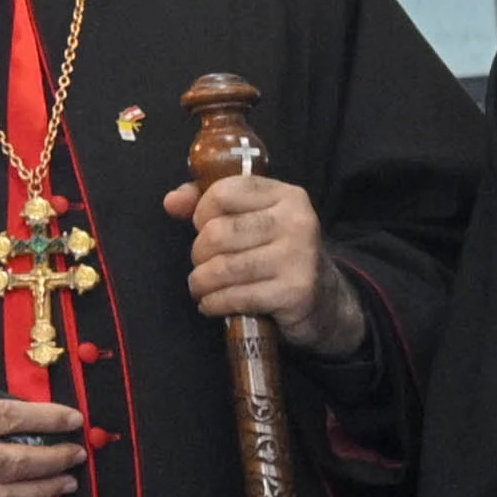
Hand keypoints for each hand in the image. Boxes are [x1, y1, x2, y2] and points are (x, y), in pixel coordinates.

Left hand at [166, 167, 364, 353]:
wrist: (325, 301)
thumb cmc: (276, 254)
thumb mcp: (252, 220)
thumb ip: (210, 205)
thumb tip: (171, 202)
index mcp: (286, 195)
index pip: (223, 192)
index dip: (202, 213)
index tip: (204, 229)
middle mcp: (297, 221)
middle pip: (218, 233)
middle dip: (199, 254)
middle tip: (203, 265)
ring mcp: (299, 257)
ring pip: (223, 267)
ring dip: (201, 283)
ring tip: (202, 287)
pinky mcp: (296, 292)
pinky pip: (236, 296)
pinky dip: (214, 303)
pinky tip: (213, 305)